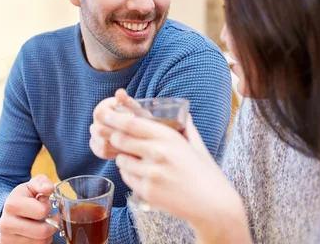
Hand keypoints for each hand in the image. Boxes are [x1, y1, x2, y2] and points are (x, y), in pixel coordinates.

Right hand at [0, 174, 58, 243]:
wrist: (6, 212)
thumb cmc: (23, 197)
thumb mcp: (31, 185)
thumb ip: (42, 182)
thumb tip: (48, 189)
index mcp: (12, 204)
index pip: (41, 211)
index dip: (48, 207)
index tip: (46, 204)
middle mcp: (6, 223)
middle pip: (42, 232)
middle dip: (52, 224)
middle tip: (53, 218)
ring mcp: (7, 238)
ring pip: (40, 243)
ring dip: (48, 235)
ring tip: (44, 225)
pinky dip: (41, 242)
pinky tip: (37, 234)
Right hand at [89, 89, 135, 158]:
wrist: (139, 127)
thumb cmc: (137, 115)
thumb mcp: (134, 107)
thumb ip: (126, 101)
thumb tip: (120, 92)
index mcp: (102, 108)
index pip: (100, 116)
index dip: (115, 119)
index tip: (132, 119)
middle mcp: (95, 121)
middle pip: (98, 131)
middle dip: (116, 134)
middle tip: (133, 136)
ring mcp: (95, 135)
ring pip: (100, 144)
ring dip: (115, 146)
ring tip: (130, 145)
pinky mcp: (97, 146)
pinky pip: (101, 152)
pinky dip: (112, 153)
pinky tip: (124, 151)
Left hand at [105, 105, 236, 226]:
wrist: (213, 205)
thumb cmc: (206, 174)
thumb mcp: (197, 146)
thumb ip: (186, 128)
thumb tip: (184, 114)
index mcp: (169, 137)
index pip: (132, 123)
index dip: (115, 118)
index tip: (106, 115)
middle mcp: (158, 153)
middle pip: (120, 139)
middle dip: (116, 138)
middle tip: (119, 139)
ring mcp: (151, 173)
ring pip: (121, 160)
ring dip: (124, 158)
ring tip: (137, 160)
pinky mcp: (147, 191)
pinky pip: (127, 178)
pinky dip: (130, 174)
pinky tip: (143, 174)